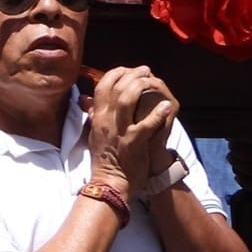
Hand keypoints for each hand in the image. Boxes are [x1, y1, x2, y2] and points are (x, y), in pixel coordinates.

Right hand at [84, 66, 172, 197]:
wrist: (109, 182)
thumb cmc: (104, 159)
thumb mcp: (93, 133)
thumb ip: (92, 115)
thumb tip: (85, 99)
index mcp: (97, 117)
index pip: (102, 87)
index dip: (115, 73)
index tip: (126, 69)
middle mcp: (106, 121)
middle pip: (115, 88)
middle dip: (131, 74)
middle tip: (144, 69)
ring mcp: (119, 131)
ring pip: (126, 100)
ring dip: (140, 86)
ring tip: (152, 78)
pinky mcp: (133, 143)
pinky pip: (145, 125)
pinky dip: (157, 114)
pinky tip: (166, 106)